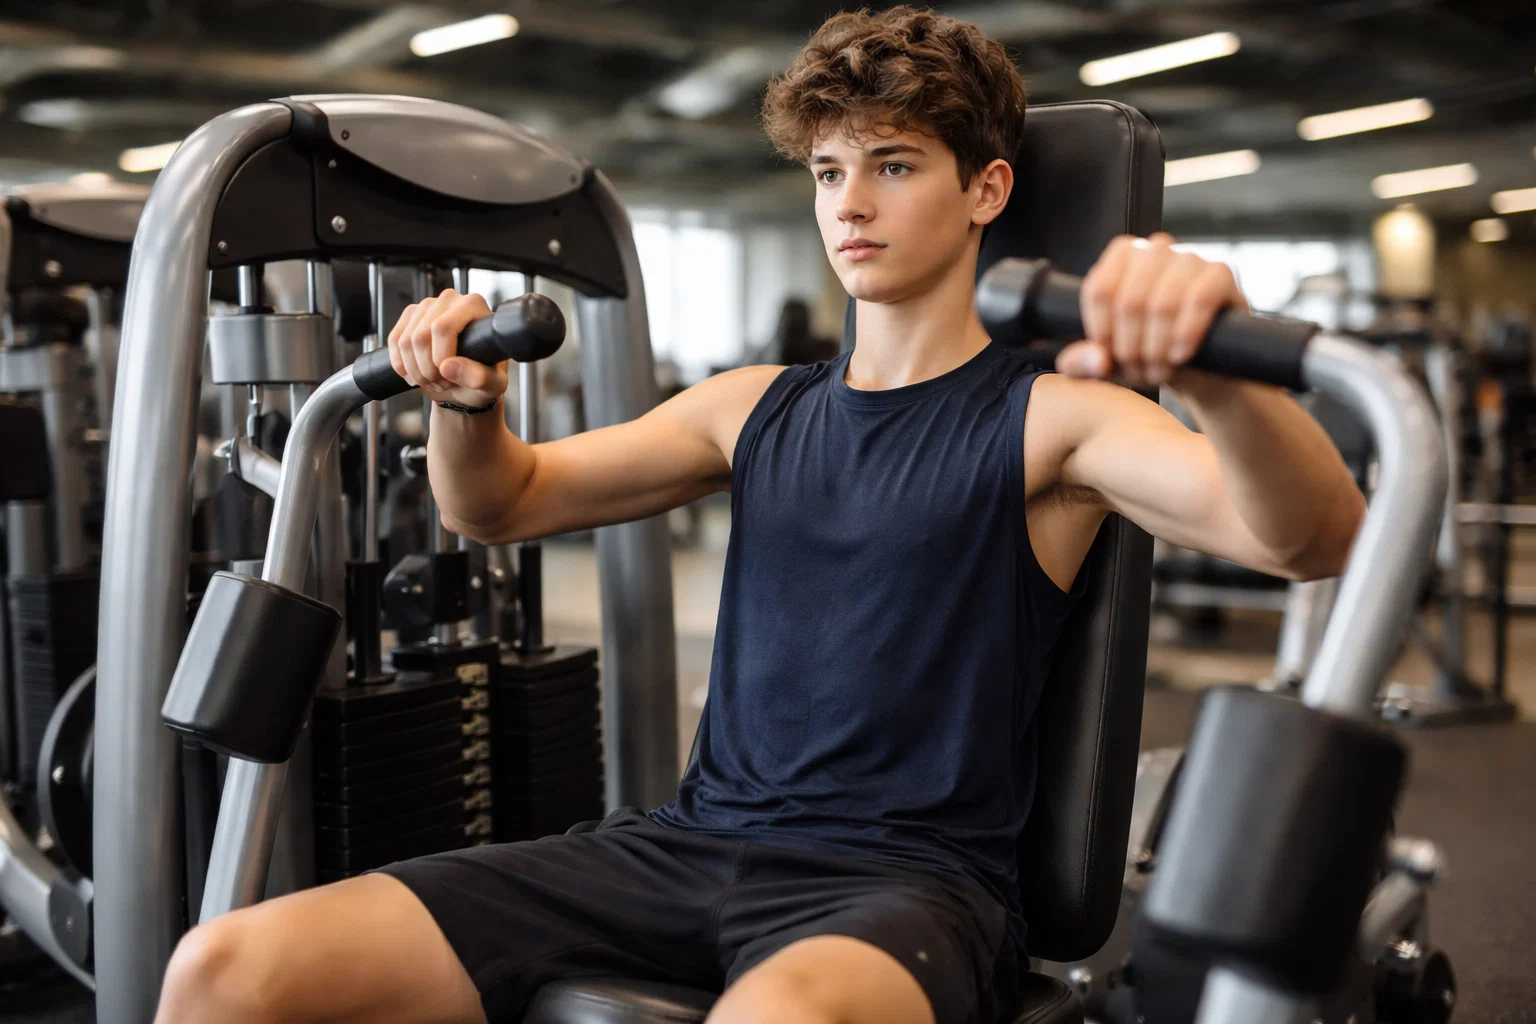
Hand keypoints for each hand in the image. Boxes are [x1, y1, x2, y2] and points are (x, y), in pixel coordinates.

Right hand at [386, 288, 508, 406]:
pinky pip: (394, 341)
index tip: (449, 378)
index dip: (440, 358)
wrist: (466, 380)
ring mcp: (426, 305)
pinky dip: (401, 365)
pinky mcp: (409, 316)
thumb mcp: (493, 384)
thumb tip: (447, 367)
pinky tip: (416, 375)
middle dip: (427, 370)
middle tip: (442, 384)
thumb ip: (479, 377)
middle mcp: (449, 299)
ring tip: (434, 381)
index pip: (443, 328)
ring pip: (405, 341)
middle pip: (421, 336)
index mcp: (473, 306)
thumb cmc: (483, 376)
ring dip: (415, 371)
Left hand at [1056, 233, 1248, 387]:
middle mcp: (1155, 249)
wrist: (1202, 365)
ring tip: (1158, 372)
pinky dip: (1186, 334)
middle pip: (1129, 301)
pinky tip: (1179, 356)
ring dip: (1158, 348)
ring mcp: (1190, 258)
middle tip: (1138, 372)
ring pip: (1162, 304)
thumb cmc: (1148, 353)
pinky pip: (1200, 300)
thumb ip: (1082, 363)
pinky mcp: (1221, 273)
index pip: (1099, 290)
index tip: (1110, 359)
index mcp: (1121, 256)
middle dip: (1131, 348)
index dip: (1102, 333)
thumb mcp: (1108, 362)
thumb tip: (1097, 359)